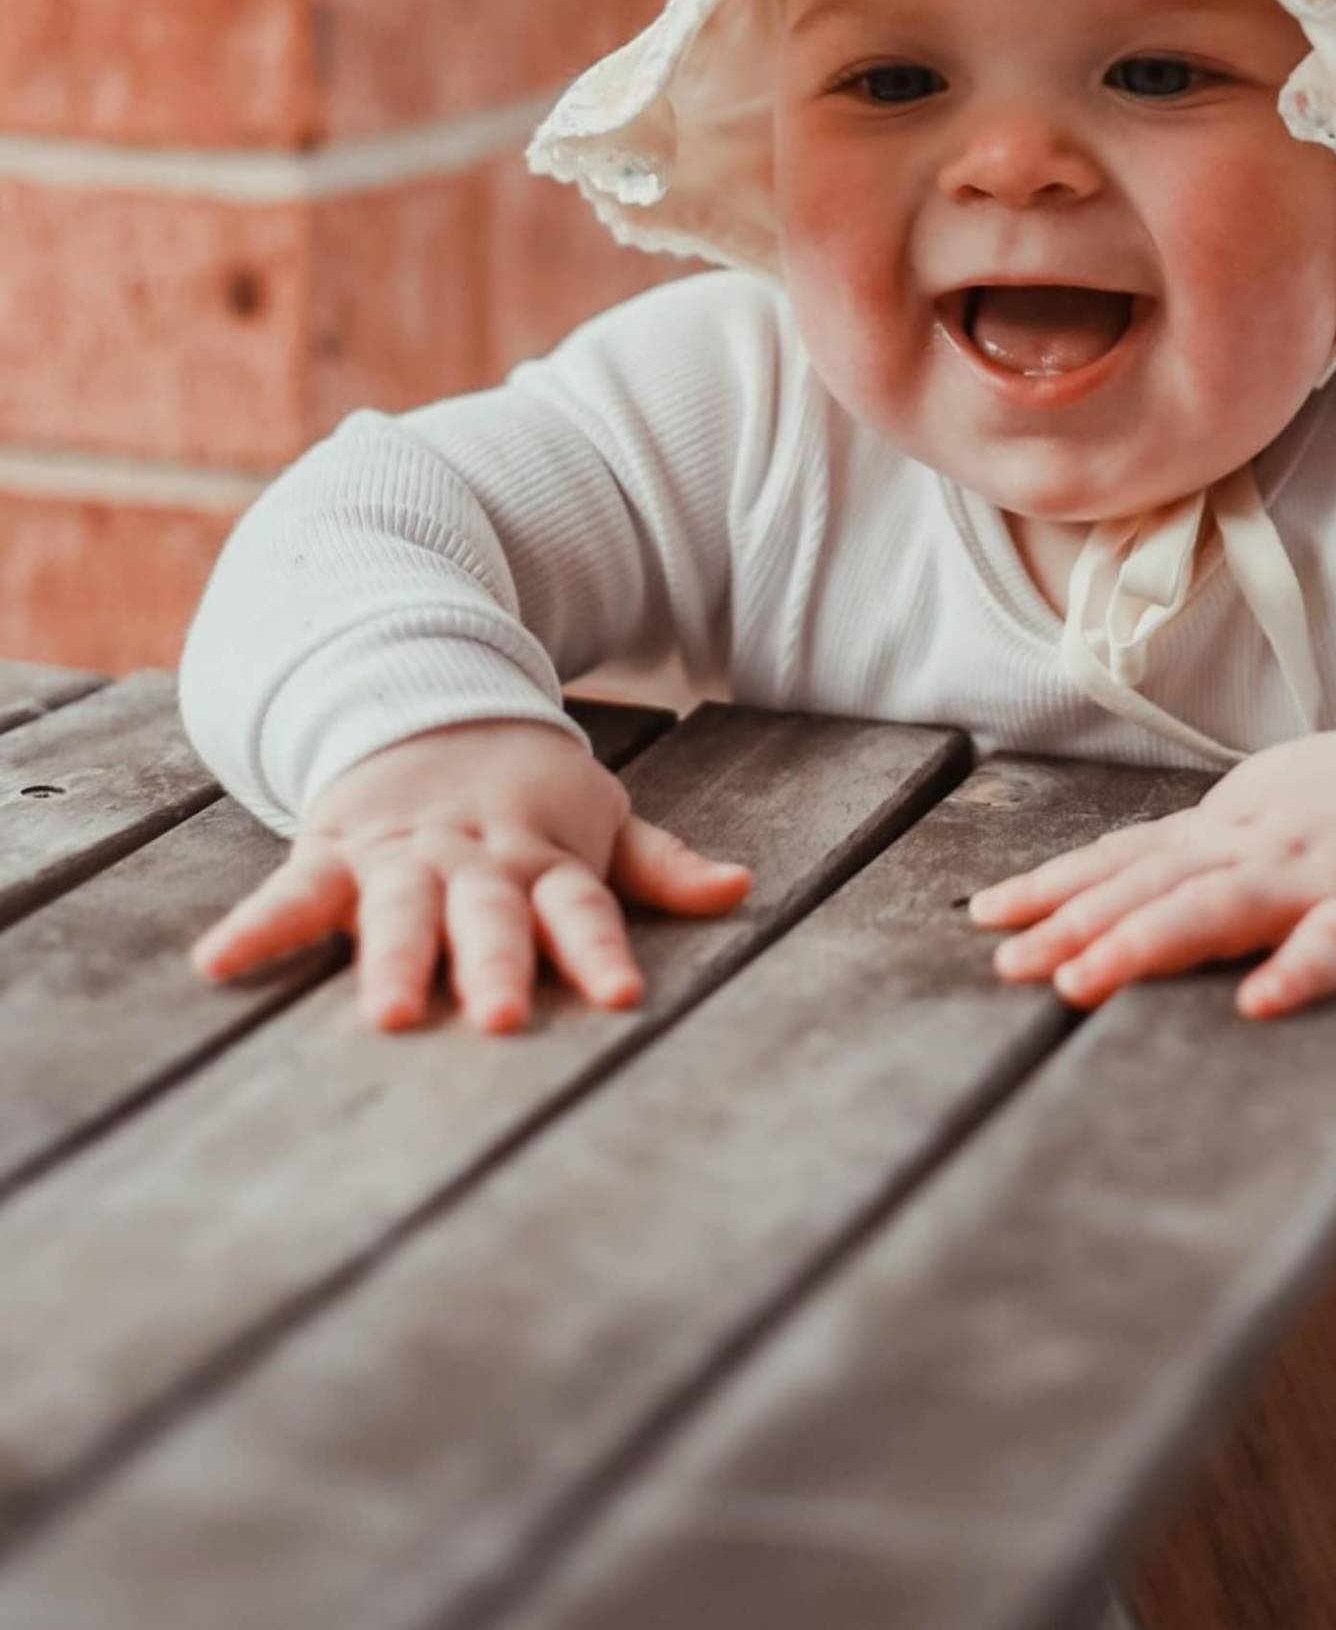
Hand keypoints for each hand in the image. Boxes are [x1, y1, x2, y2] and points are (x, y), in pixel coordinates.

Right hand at [190, 718, 751, 1033]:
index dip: (598, 949)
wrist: (427, 697)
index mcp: (542, 854)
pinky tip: (218, 965)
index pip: (580, 906)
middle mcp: (472, 857)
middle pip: (490, 912)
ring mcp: (401, 853)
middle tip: (505, 1017)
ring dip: (398, 957)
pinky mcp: (334, 849)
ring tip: (391, 1015)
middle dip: (498, 961)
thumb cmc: (526, 788)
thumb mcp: (599, 815)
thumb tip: (740, 889)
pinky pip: (293, 891)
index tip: (621, 997)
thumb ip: (662, 864)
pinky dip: (258, 925)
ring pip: (401, 908)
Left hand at [968, 731, 1335, 1019]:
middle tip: (1014, 965)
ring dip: (1148, 942)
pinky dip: (1301, 971)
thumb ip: (1184, 857)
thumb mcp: (1252, 819)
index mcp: (1219, 831)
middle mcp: (1252, 846)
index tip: (986, 917)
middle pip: (1152, 883)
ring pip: (1220, 907)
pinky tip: (1262, 1003)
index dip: (1052, 885)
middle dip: (1077, 923)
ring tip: (1086, 982)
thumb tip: (1094, 890)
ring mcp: (1312, 874)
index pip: (1121, 857)